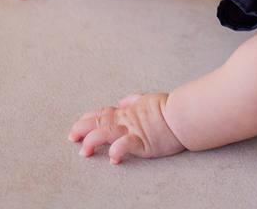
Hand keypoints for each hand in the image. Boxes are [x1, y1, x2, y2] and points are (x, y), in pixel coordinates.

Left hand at [70, 93, 185, 162]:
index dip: (86, 118)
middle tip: (72, 137)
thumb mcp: (149, 99)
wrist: (184, 114)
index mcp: (127, 111)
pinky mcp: (143, 142)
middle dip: (81, 129)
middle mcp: (126, 120)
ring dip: (92, 140)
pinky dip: (116, 151)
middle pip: (98, 121)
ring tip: (84, 151)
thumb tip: (124, 101)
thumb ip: (135, 100)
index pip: (102, 113)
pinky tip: (111, 158)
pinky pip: (125, 145)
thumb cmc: (169, 107)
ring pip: (106, 132)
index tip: (76, 126)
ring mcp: (134, 130)